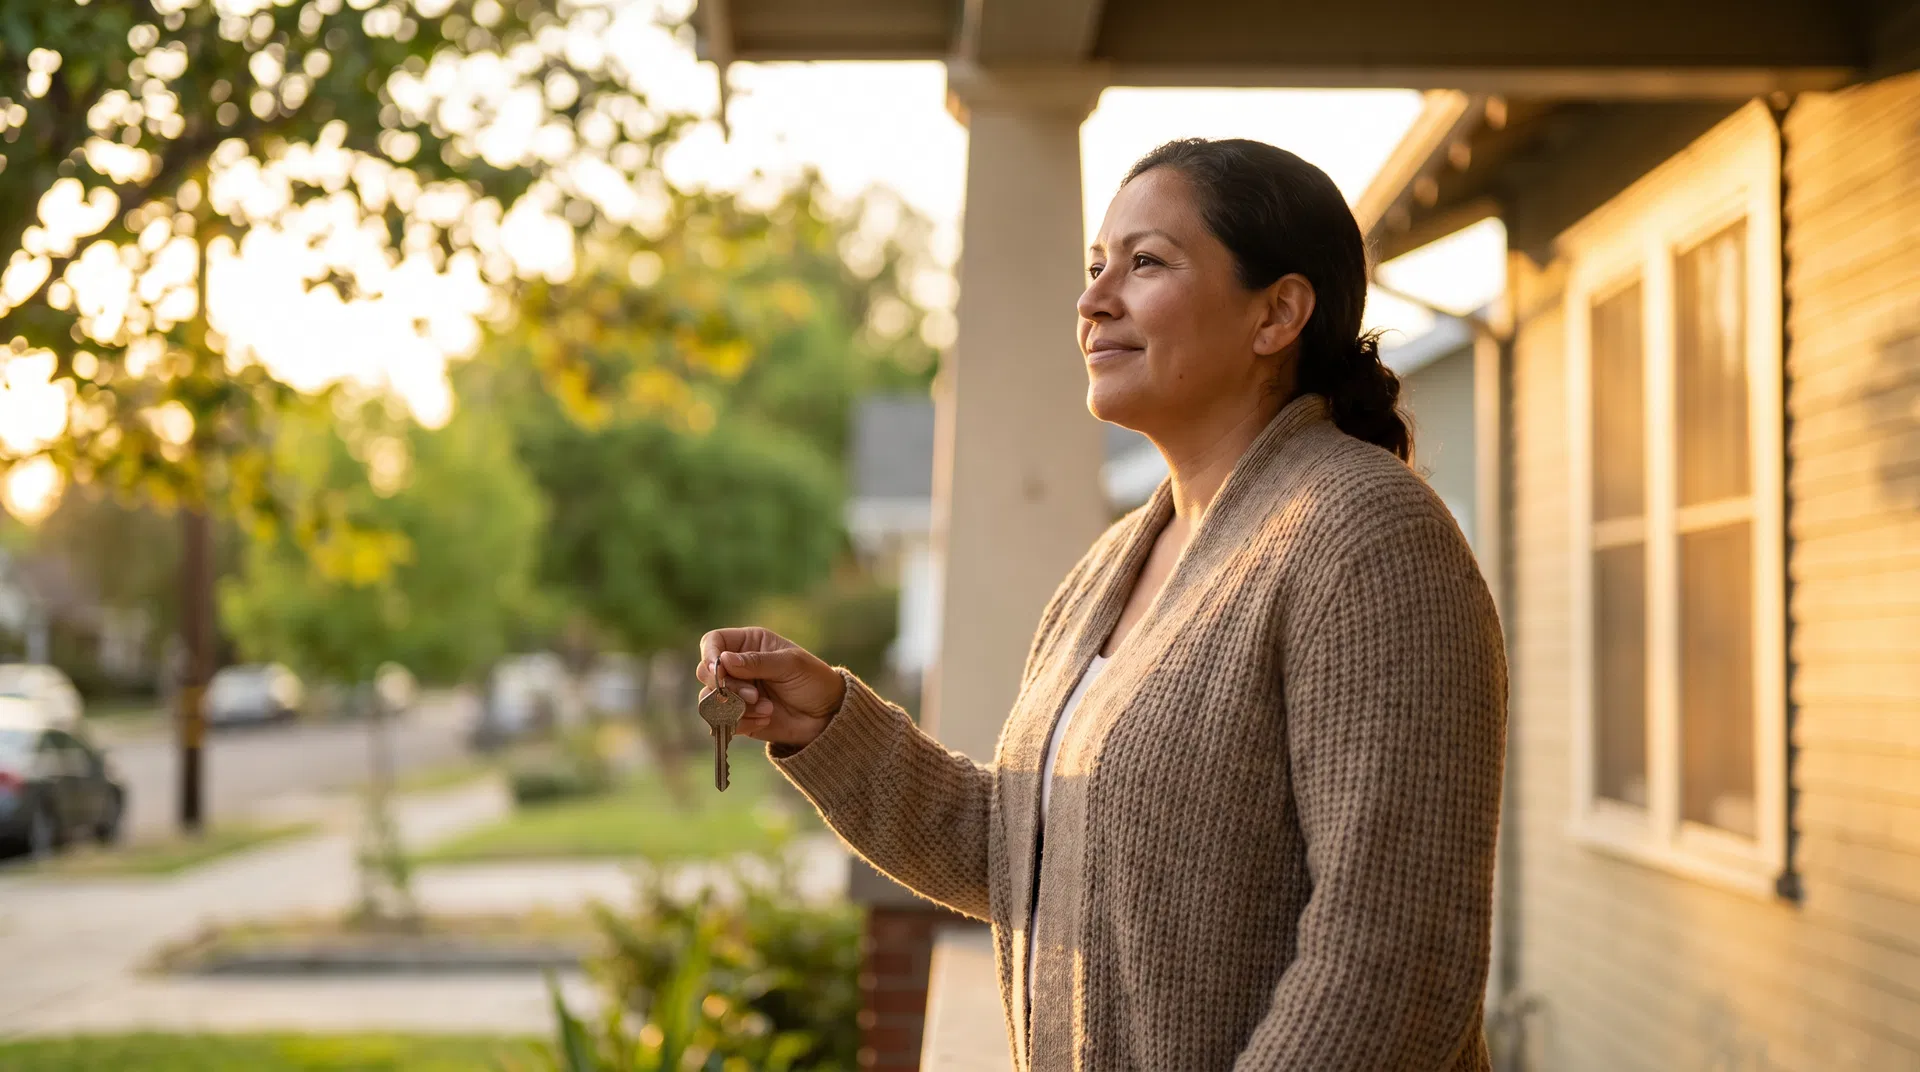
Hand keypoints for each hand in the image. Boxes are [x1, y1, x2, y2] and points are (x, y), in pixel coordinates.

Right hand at [697, 627, 846, 749]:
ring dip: (735, 706)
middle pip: (705, 672)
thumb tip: (723, 659)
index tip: (717, 669)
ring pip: (710, 699)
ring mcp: (737, 692)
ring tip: (766, 709)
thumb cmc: (814, 681)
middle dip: (726, 686)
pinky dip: (741, 722)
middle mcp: (738, 666)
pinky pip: (722, 721)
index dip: (709, 654)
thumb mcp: (790, 665)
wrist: (828, 716)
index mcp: (750, 643)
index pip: (713, 641)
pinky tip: (766, 719)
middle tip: (754, 695)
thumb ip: (757, 662)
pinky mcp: (738, 716)